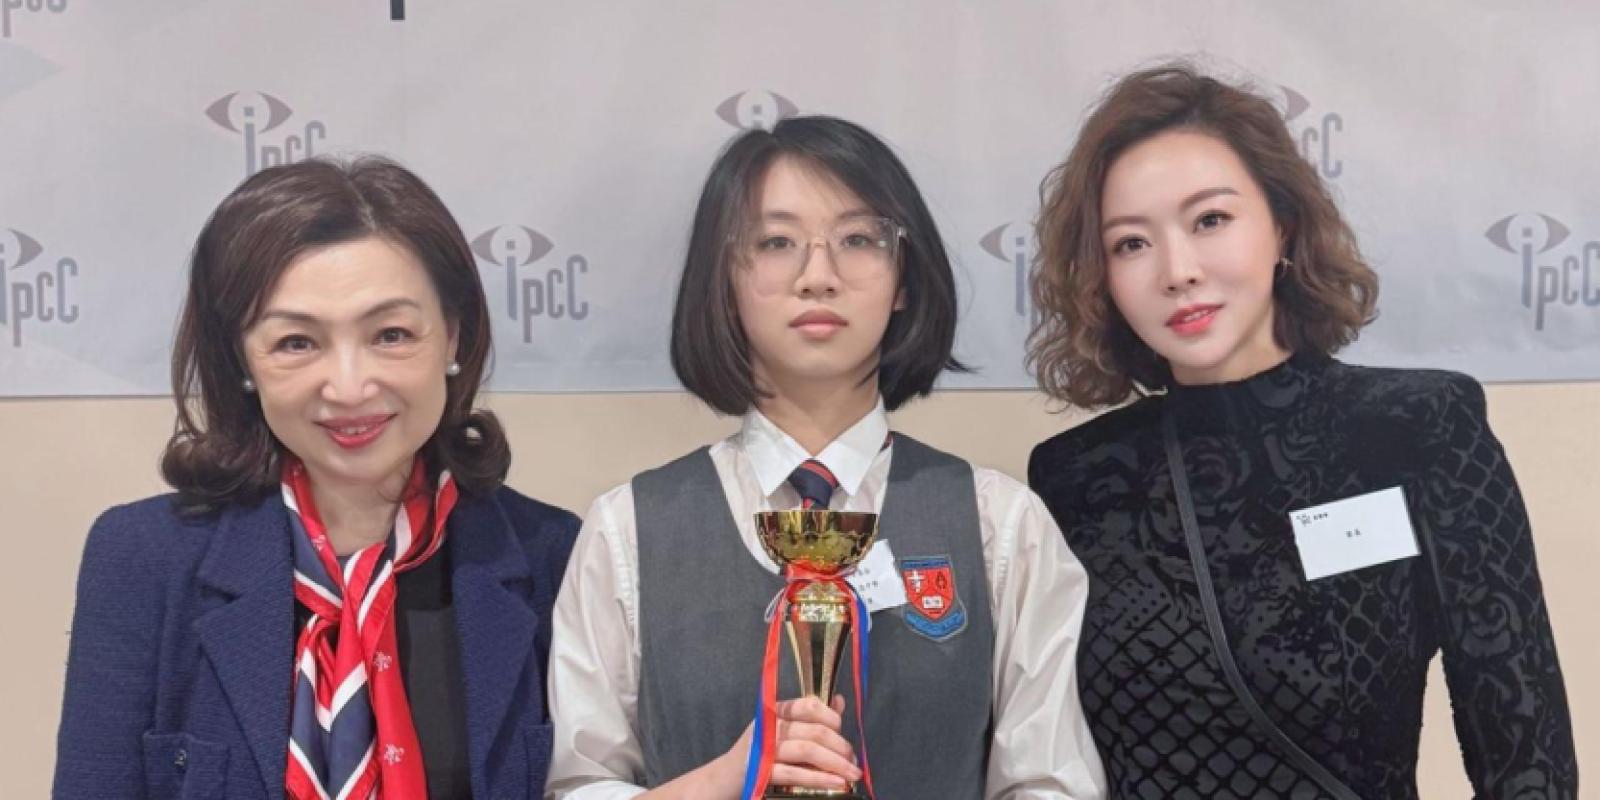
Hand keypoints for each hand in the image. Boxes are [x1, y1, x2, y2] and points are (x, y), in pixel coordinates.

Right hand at [721, 695, 860, 792]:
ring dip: (835, 764)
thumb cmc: (760, 754)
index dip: (832, 719)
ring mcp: (764, 747)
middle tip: (854, 763)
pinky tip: (835, 783)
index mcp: (777, 711)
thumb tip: (839, 701)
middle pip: (814, 731)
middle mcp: (770, 725)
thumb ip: (811, 718)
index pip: (810, 705)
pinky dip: (818, 778)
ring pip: (807, 750)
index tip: (843, 734)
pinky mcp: (760, 771)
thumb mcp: (784, 731)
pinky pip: (794, 773)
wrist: (725, 778)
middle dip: (841, 747)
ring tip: (851, 775)